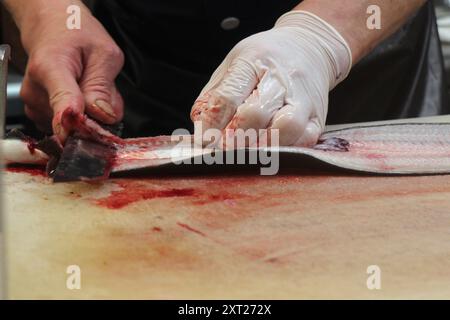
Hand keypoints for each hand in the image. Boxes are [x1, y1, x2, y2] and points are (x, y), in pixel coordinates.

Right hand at [18, 2, 123, 142]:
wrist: (53, 29)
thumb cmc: (77, 36)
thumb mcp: (103, 53)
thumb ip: (103, 86)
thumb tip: (104, 116)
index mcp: (51, 68)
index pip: (62, 104)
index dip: (75, 122)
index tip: (81, 131)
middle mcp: (36, 90)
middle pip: (76, 122)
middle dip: (99, 113)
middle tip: (102, 85)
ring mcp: (35, 105)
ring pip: (76, 126)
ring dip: (92, 113)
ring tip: (90, 85)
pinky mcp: (39, 115)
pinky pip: (69, 127)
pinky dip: (82, 115)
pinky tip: (82, 95)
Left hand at [191, 11, 351, 146]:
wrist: (309, 47)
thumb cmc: (264, 61)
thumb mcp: (233, 66)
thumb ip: (215, 97)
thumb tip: (203, 134)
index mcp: (252, 61)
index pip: (228, 96)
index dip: (212, 124)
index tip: (205, 141)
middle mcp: (280, 78)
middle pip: (256, 113)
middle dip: (236, 137)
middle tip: (227, 147)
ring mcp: (303, 98)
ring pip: (286, 128)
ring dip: (263, 145)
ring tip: (251, 149)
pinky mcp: (318, 117)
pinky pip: (305, 140)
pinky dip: (286, 149)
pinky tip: (272, 147)